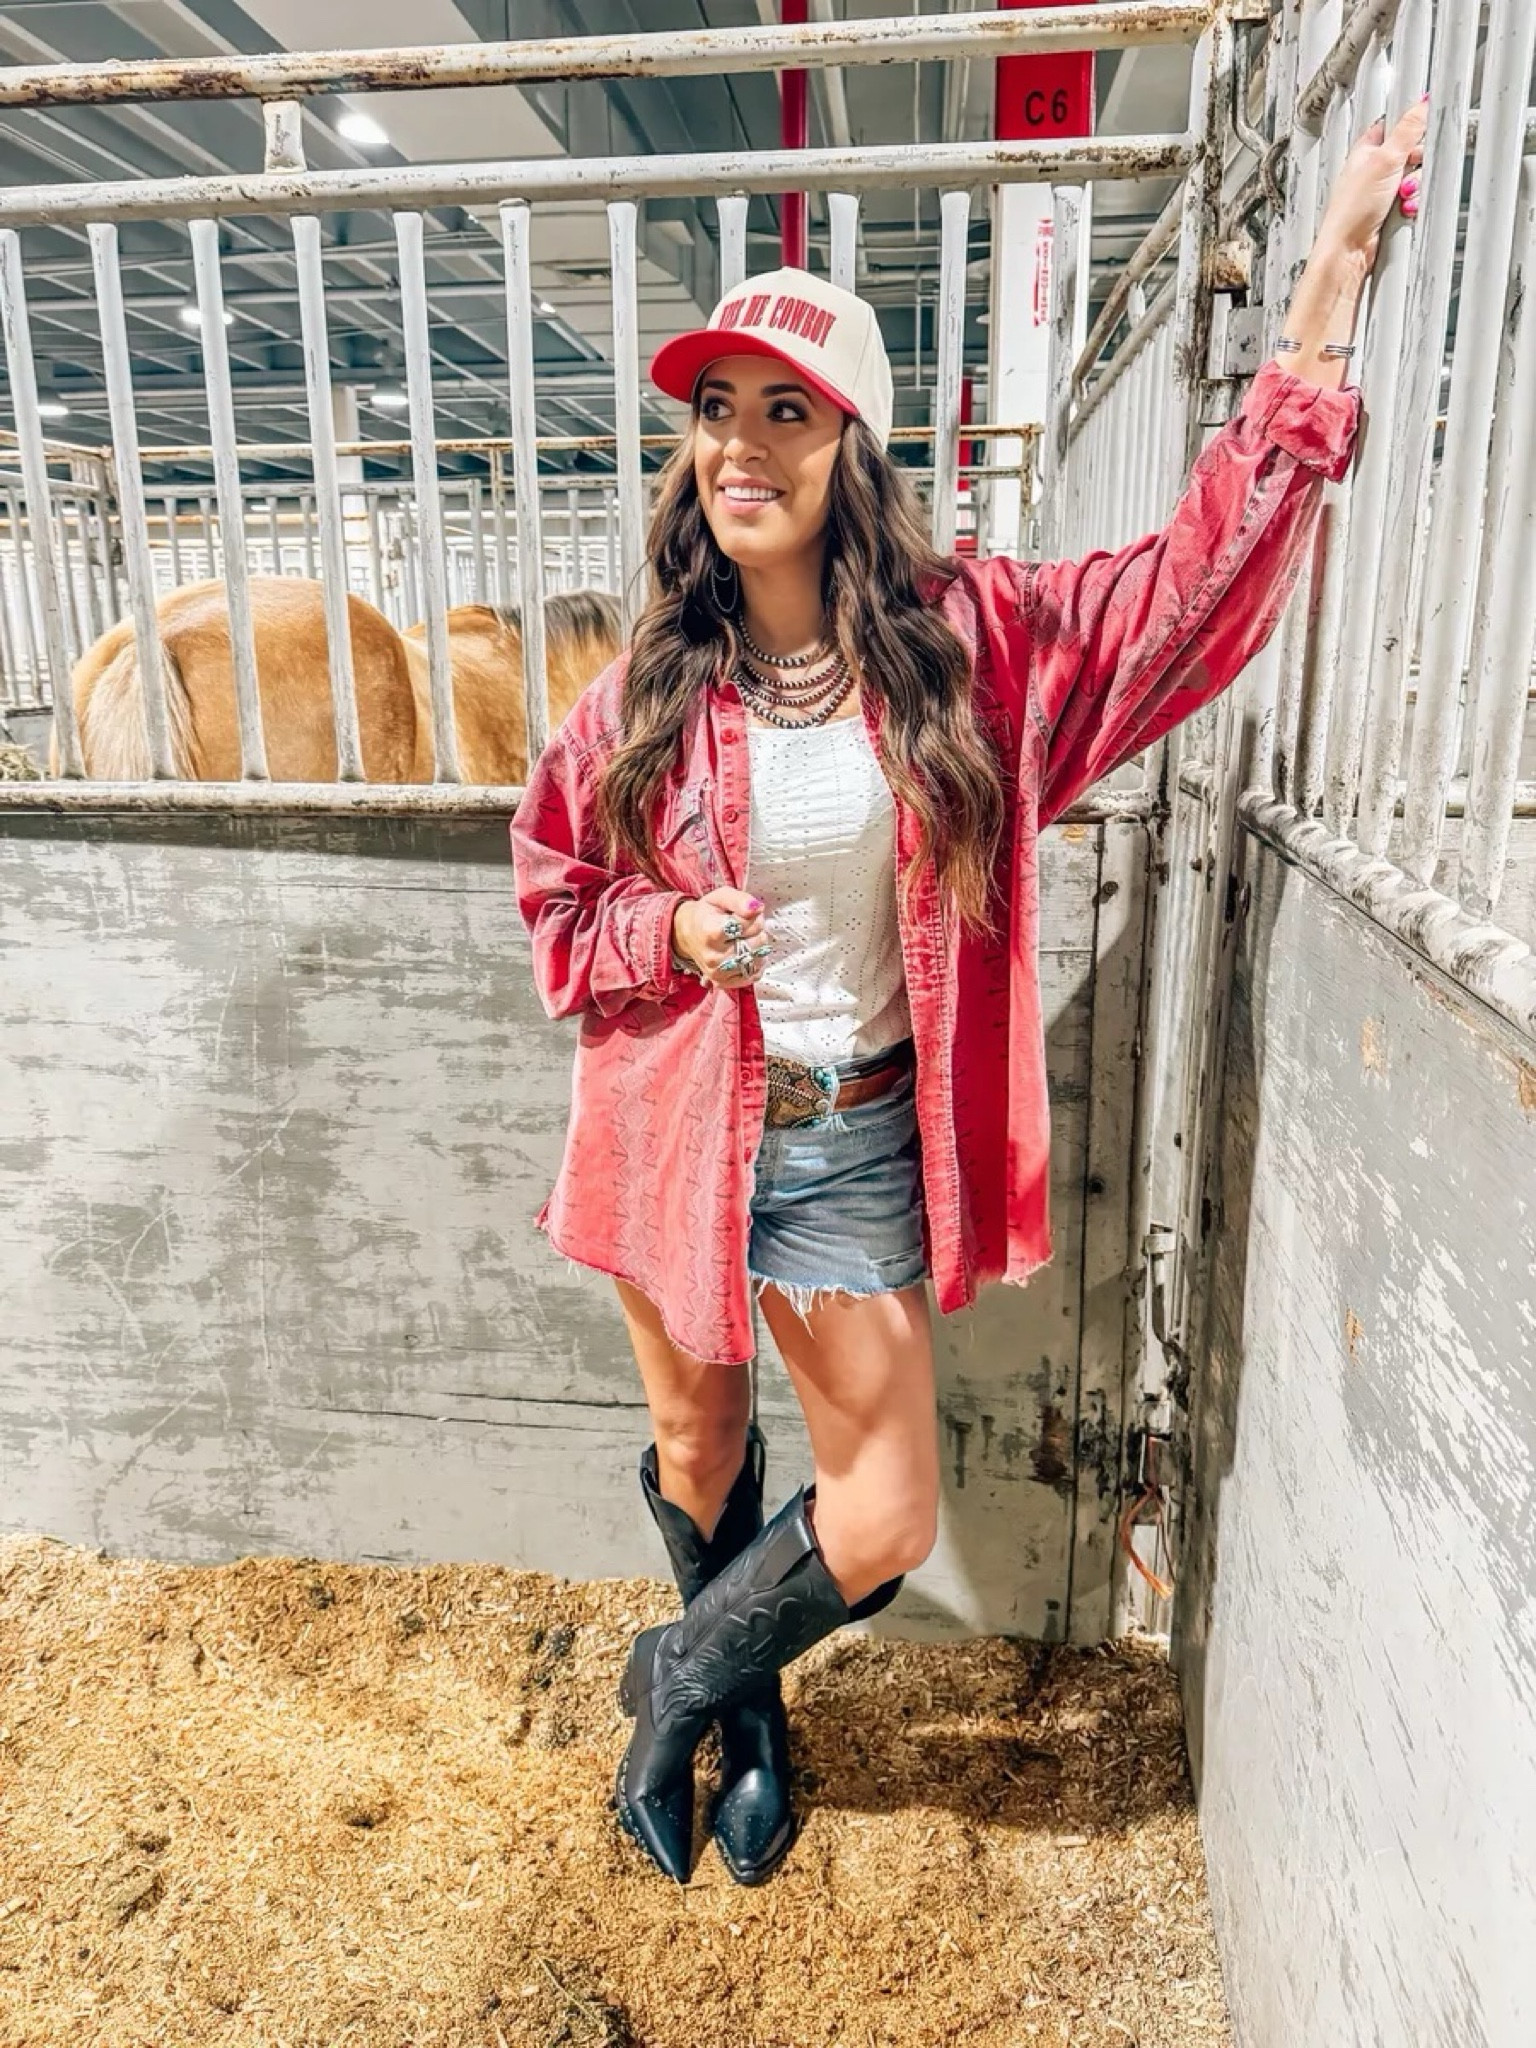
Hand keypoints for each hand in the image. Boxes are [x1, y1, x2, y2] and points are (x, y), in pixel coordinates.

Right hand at [672, 888, 770, 988]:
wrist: (687, 934)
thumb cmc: (706, 914)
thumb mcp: (720, 897)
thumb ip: (740, 900)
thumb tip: (757, 908)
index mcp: (711, 931)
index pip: (749, 924)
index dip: (753, 916)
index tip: (745, 913)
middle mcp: (714, 956)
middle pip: (757, 943)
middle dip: (758, 931)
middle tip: (745, 927)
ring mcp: (718, 972)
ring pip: (757, 960)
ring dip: (757, 948)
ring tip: (744, 939)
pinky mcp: (723, 982)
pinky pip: (753, 975)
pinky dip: (754, 963)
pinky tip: (744, 953)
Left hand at [1313, 96, 1427, 276]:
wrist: (1348, 252)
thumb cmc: (1351, 211)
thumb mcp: (1385, 160)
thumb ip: (1408, 130)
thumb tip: (1424, 102)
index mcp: (1368, 148)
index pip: (1399, 125)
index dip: (1415, 129)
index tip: (1424, 135)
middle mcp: (1376, 168)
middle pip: (1414, 154)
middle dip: (1418, 166)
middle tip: (1408, 175)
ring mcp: (1384, 191)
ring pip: (1417, 179)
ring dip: (1416, 189)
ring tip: (1403, 197)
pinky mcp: (1391, 211)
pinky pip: (1414, 200)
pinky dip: (1413, 205)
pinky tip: (1404, 211)